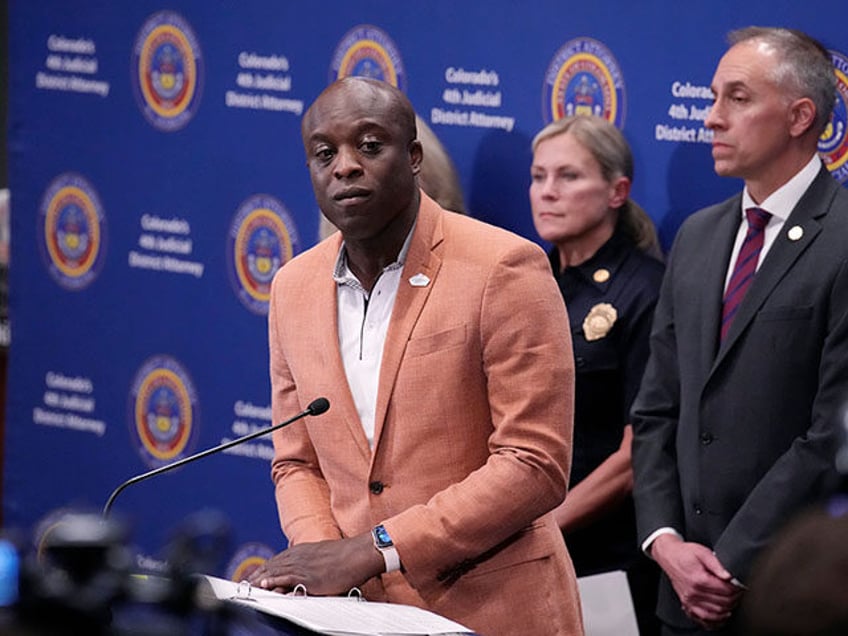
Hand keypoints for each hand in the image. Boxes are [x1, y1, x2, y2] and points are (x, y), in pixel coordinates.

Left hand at [247, 533, 383, 595]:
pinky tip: (263, 584)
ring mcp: (303, 565)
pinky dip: (273, 580)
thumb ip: (313, 564)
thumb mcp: (326, 557)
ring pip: (275, 570)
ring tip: (247, 585)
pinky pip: (286, 577)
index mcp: (304, 550)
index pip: (278, 559)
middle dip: (257, 574)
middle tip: (243, 582)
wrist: (359, 554)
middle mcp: (300, 555)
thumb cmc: (348, 556)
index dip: (264, 568)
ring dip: (259, 578)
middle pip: (272, 564)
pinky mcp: (308, 575)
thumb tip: (308, 574)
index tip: (255, 575)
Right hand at [650, 534, 742, 629]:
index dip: (737, 588)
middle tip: (738, 591)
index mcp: (699, 580)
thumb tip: (729, 575)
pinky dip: (715, 619)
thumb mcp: (702, 552)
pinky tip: (721, 614)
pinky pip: (704, 618)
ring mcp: (690, 600)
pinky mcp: (687, 604)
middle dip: (735, 598)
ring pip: (716, 613)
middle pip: (723, 603)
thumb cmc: (685, 553)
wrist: (669, 556)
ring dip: (728, 608)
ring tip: (732, 600)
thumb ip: (717, 564)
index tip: (740, 585)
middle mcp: (694, 593)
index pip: (726, 591)